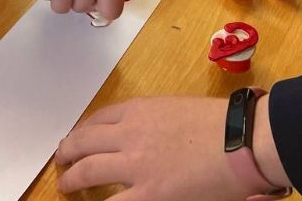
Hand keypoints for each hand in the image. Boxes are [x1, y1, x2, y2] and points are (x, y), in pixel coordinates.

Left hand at [57, 95, 289, 199]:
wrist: (239, 139)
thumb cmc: (218, 123)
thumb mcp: (176, 110)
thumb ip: (153, 121)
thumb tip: (142, 135)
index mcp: (139, 109)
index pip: (99, 119)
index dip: (84, 131)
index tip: (79, 139)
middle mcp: (129, 133)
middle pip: (85, 141)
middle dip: (68, 151)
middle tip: (62, 160)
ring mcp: (135, 165)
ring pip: (88, 170)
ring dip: (72, 178)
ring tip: (66, 185)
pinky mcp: (148, 194)